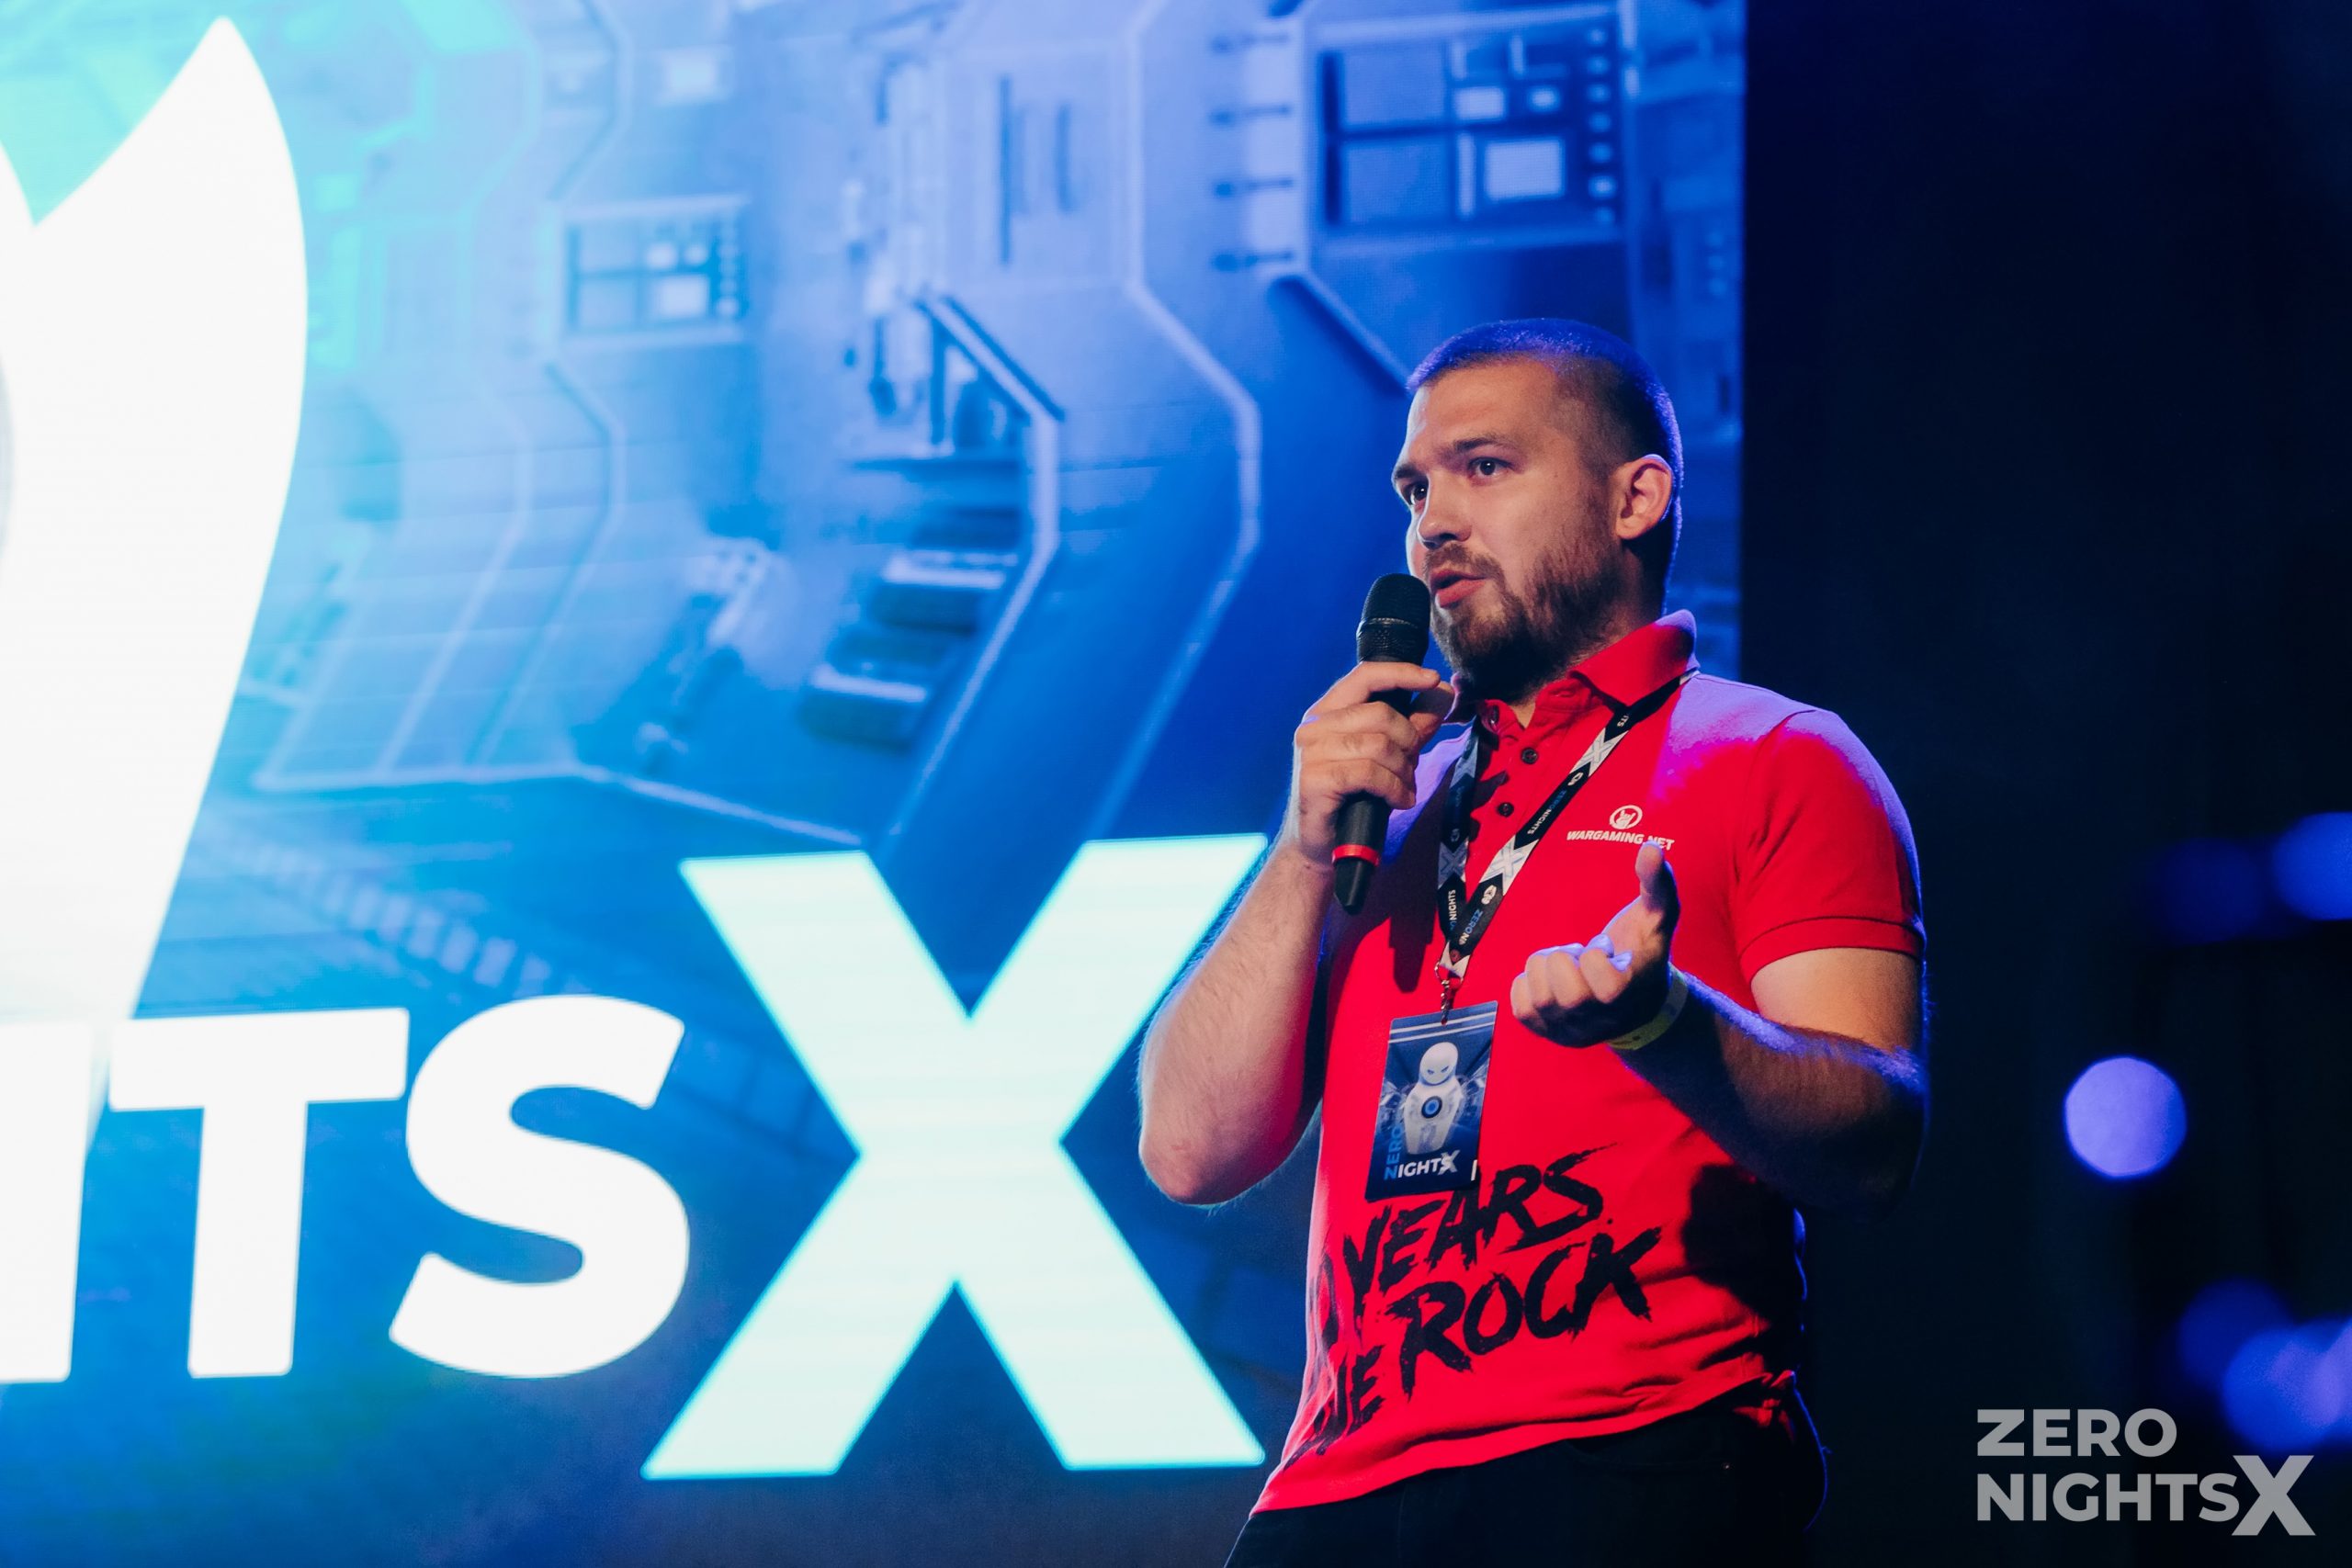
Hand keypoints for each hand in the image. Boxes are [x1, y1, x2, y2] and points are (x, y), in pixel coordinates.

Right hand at [1277, 662, 1453, 872]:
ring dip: (1403, 770)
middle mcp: (1314, 726)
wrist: (1321, 846)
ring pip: (1379, 744)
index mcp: (1327, 712)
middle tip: (1411, 766)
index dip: (1402, 673)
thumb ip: (1413, 724)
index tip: (1433, 680)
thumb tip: (1443, 692)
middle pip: (1382, 713)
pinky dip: (1394, 788)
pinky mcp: (1315, 779)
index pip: (1366, 675)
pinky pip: (1370, 773)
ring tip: (1403, 788)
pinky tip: (1398, 800)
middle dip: (1410, 741)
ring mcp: (1311, 752)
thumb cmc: (1354, 798)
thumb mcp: (1387, 757)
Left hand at [1510, 839, 1679, 1046]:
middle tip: (1580, 957)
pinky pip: (1518, 1006)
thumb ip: (1657, 882)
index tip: (1607, 950)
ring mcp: (1569, 1030)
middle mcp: (1597, 1019)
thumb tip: (1651, 846)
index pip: (1601, 979)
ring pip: (1536, 992)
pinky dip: (1526, 985)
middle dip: (1564, 958)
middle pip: (1561, 987)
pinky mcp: (1546, 1032)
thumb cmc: (1643, 952)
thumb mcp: (1658, 916)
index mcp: (1626, 994)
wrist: (1638, 1006)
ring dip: (1546, 968)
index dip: (1597, 955)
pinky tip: (1549, 982)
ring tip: (1568, 969)